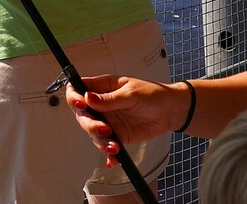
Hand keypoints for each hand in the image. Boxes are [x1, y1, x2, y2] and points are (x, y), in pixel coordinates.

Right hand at [65, 75, 185, 164]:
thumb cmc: (153, 94)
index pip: (78, 89)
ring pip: (93, 133)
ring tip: (113, 145)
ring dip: (100, 141)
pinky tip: (113, 158)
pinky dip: (108, 154)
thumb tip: (88, 97)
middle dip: (89, 124)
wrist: (171, 111)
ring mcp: (109, 121)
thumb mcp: (131, 94)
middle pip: (82, 115)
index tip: (81, 105)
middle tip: (104, 129)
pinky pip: (107, 145)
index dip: (74, 97)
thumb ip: (109, 99)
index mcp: (103, 88)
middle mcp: (102, 105)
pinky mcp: (118, 135)